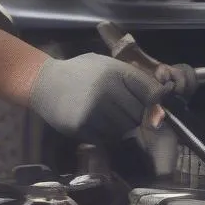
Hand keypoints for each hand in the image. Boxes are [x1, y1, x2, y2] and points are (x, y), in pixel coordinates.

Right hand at [26, 53, 165, 144]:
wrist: (44, 83)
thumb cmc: (80, 72)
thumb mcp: (107, 66)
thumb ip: (133, 81)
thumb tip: (160, 110)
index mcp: (115, 72)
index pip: (150, 92)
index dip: (153, 101)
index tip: (150, 104)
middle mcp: (106, 91)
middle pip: (139, 114)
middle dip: (135, 114)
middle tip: (120, 108)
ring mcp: (93, 111)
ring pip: (125, 129)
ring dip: (121, 126)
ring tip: (106, 114)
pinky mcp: (82, 127)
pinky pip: (107, 138)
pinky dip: (106, 134)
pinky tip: (95, 122)